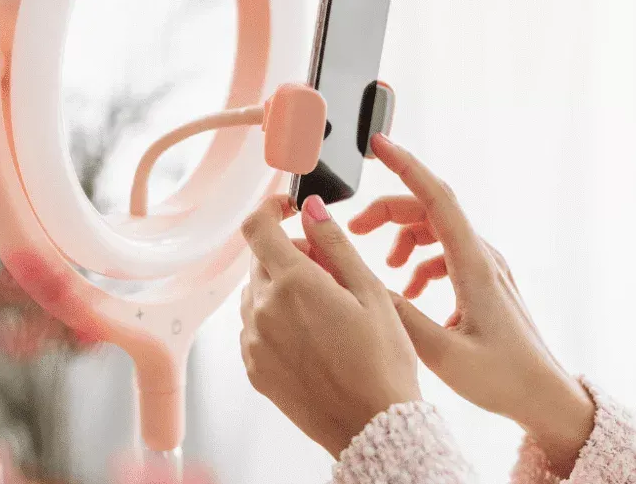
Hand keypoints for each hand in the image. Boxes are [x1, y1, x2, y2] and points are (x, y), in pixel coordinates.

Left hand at [239, 195, 421, 458]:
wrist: (372, 426)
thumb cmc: (381, 362)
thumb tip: (311, 208)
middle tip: (329, 271)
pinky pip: (254, 327)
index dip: (270, 209)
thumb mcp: (370, 292)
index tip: (287, 209)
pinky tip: (311, 335)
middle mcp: (264, 310)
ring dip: (280, 287)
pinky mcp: (254, 367)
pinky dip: (274, 319)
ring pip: (256, 293)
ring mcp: (254, 341)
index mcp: (294, 284)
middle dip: (289, 253)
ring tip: (323, 308)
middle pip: (260, 260)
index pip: (257, 228)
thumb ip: (334, 244)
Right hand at [349, 134, 594, 476]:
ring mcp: (486, 269)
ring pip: (436, 232)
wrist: (545, 398)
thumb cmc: (503, 380)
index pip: (437, 198)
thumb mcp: (443, 355)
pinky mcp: (485, 283)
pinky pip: (445, 255)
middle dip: (388, 212)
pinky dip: (420, 263)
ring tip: (384, 269)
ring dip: (403, 240)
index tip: (380, 144)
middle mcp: (482, 258)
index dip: (406, 166)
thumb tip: (364, 286)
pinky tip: (409, 295)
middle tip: (354, 229)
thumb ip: (400, 316)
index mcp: (473, 266)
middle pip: (430, 210)